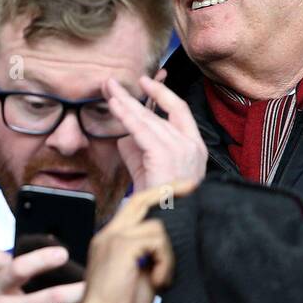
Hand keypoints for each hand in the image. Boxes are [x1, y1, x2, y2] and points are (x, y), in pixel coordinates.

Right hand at [76, 180, 193, 302]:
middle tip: (193, 186)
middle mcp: (109, 234)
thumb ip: (150, 257)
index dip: (157, 195)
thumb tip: (174, 247)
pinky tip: (159, 281)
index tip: (181, 189)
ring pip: (158, 227)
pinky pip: (158, 241)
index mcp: (111, 240)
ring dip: (170, 255)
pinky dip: (165, 263)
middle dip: (169, 190)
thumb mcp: (139, 275)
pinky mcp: (122, 246)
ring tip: (164, 279)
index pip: (134, 207)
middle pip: (141, 199)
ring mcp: (114, 238)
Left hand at [107, 73, 206, 192]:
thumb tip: (123, 131)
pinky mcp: (165, 155)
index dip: (162, 93)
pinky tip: (114, 105)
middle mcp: (191, 145)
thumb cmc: (156, 198)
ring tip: (109, 89)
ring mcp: (181, 149)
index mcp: (194, 146)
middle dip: (134, 96)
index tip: (145, 82)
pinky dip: (126, 115)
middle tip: (113, 82)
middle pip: (160, 111)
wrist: (166, 220)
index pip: (179, 110)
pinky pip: (141, 129)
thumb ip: (139, 146)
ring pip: (149, 118)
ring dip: (126, 102)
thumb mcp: (148, 166)